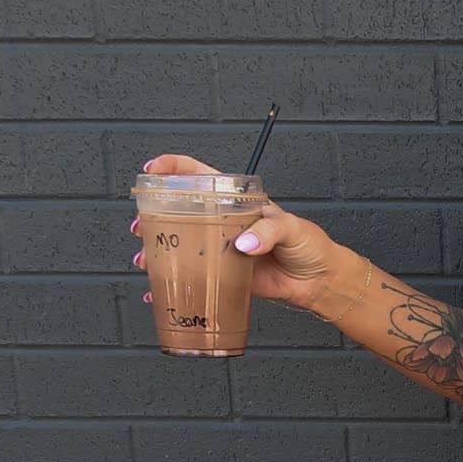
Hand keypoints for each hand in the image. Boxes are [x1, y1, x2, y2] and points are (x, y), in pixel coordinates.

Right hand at [131, 153, 345, 312]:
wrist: (320, 282)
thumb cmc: (310, 246)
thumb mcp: (292, 227)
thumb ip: (268, 230)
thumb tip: (243, 244)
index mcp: (236, 201)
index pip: (198, 175)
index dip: (172, 168)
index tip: (152, 173)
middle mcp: (224, 222)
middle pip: (180, 211)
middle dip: (155, 216)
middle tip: (142, 227)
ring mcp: (222, 250)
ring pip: (183, 245)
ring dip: (158, 252)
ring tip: (144, 260)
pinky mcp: (225, 276)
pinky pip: (196, 278)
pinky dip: (176, 286)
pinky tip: (158, 292)